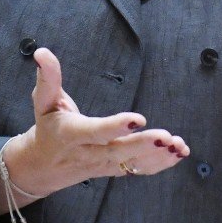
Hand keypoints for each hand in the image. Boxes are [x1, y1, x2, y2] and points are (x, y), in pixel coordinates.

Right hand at [0, 48, 186, 204]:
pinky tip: (179, 153)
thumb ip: (48, 78)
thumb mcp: (43, 102)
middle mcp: (87, 153)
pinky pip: (138, 170)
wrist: (43, 166)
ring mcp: (102, 165)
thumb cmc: (48, 125)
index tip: (138, 120)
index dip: (114, 127)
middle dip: (142, 146)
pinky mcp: (114, 170)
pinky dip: (160, 164)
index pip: (93, 132)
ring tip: (178, 146)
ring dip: (157, 156)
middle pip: (116, 152)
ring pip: (130, 164)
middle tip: (166, 137)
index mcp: (69, 135)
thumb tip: (42, 52)